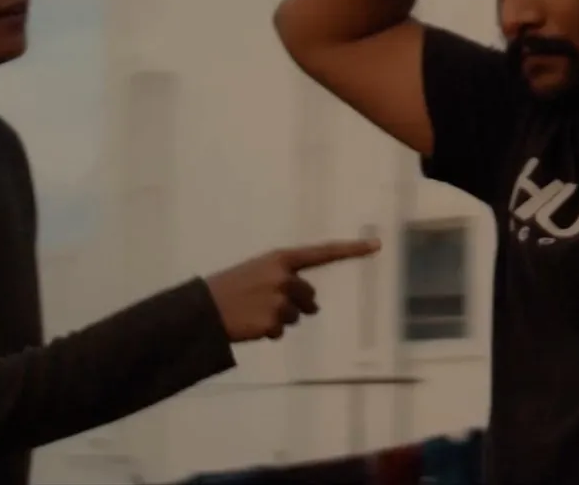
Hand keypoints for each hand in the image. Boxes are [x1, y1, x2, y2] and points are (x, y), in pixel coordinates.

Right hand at [205, 238, 380, 341]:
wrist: (202, 309)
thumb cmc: (230, 289)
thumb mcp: (257, 273)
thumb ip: (286, 281)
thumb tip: (314, 308)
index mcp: (280, 259)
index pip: (322, 253)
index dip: (350, 250)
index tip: (376, 246)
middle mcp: (284, 276)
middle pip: (309, 297)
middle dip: (296, 304)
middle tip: (266, 304)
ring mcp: (279, 300)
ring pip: (296, 317)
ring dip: (279, 319)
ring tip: (253, 313)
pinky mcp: (273, 322)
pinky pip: (281, 331)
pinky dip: (269, 332)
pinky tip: (250, 325)